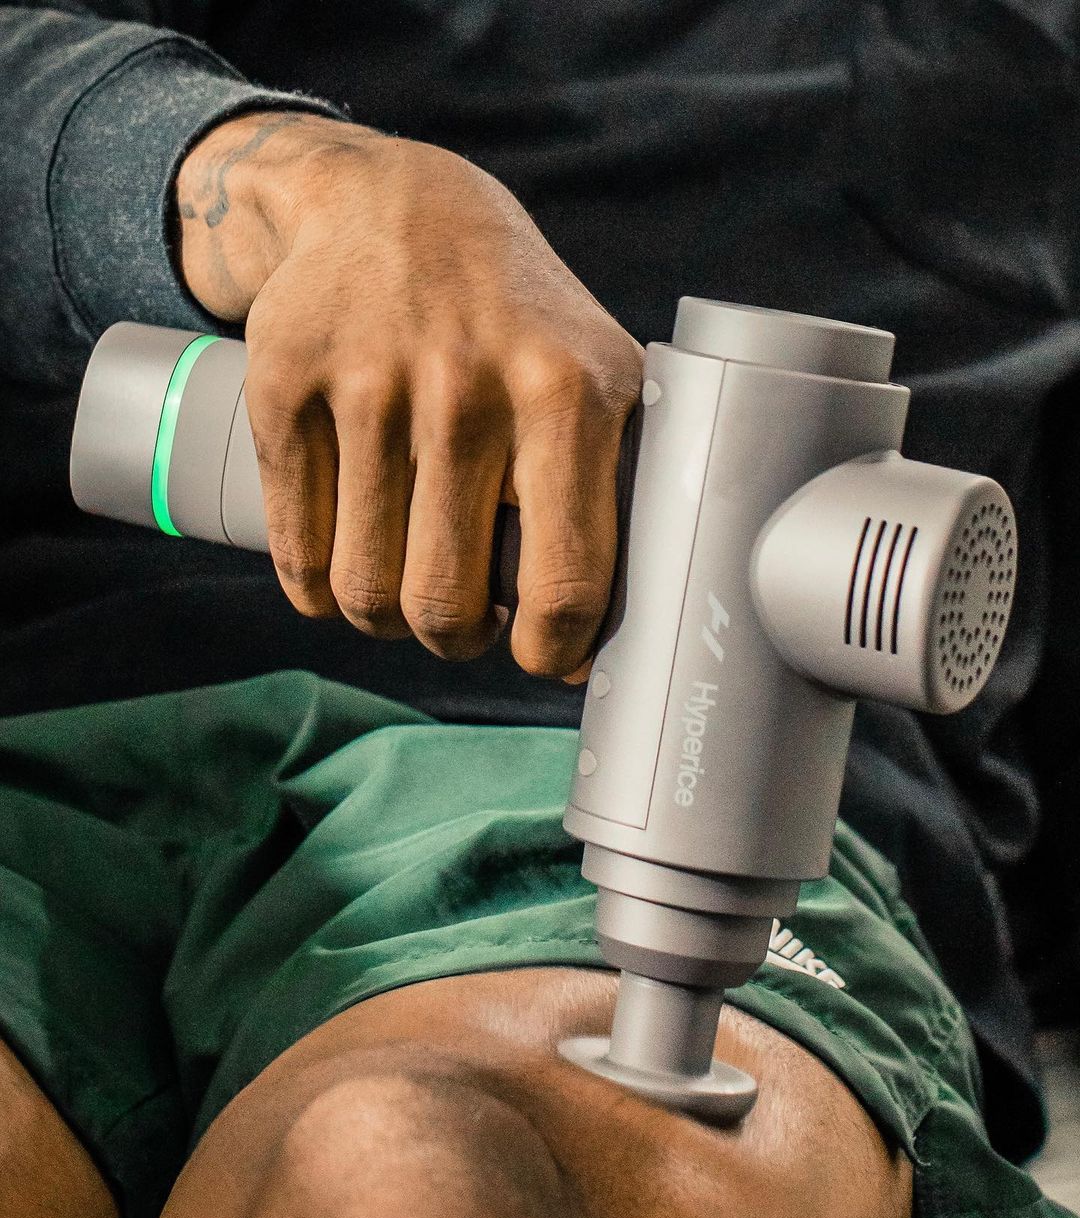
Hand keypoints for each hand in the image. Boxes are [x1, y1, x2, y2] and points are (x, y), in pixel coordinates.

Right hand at [174, 112, 641, 676]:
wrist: (396, 207)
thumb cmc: (515, 318)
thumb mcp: (596, 373)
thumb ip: (612, 489)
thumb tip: (597, 638)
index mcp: (567, 392)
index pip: (564, 581)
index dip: (551, 649)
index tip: (542, 653)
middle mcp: (464, 387)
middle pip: (445, 604)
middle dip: (456, 636)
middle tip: (465, 618)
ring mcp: (364, 386)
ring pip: (364, 591)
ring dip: (387, 618)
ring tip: (407, 590)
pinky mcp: (282, 387)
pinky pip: (297, 555)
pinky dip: (319, 590)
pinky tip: (344, 568)